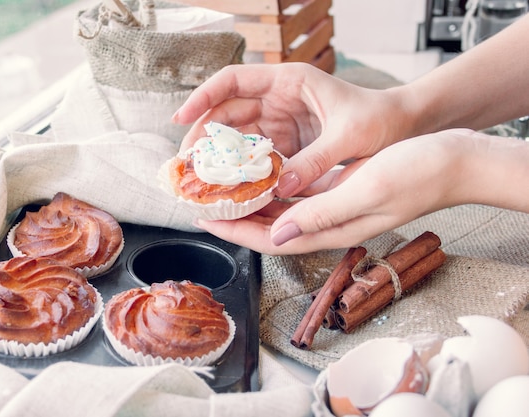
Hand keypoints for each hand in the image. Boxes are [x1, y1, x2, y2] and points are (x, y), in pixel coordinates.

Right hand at [173, 63, 408, 198]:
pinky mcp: (285, 142)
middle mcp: (278, 99)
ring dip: (218, 156)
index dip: (202, 97)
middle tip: (186, 164)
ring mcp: (280, 121)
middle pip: (226, 112)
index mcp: (289, 82)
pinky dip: (240, 170)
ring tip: (199, 180)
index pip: (233, 81)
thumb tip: (282, 188)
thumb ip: (316, 160)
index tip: (180, 118)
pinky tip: (229, 188)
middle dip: (203, 135)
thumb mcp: (349, 136)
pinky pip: (254, 155)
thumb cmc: (378, 118)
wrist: (400, 126)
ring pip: (236, 136)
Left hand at [193, 129, 486, 253]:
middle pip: (270, 230)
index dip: (235, 232)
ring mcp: (336, 209)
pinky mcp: (343, 193)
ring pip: (281, 214)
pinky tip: (263, 176)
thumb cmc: (415, 174)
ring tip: (225, 190)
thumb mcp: (366, 191)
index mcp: (332, 228)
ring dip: (252, 204)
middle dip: (235, 221)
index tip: (204, 219)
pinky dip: (276, 189)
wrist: (452, 162)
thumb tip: (278, 233)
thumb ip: (322, 214)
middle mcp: (329, 224)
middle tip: (204, 203)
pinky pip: (299, 197)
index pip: (271, 240)